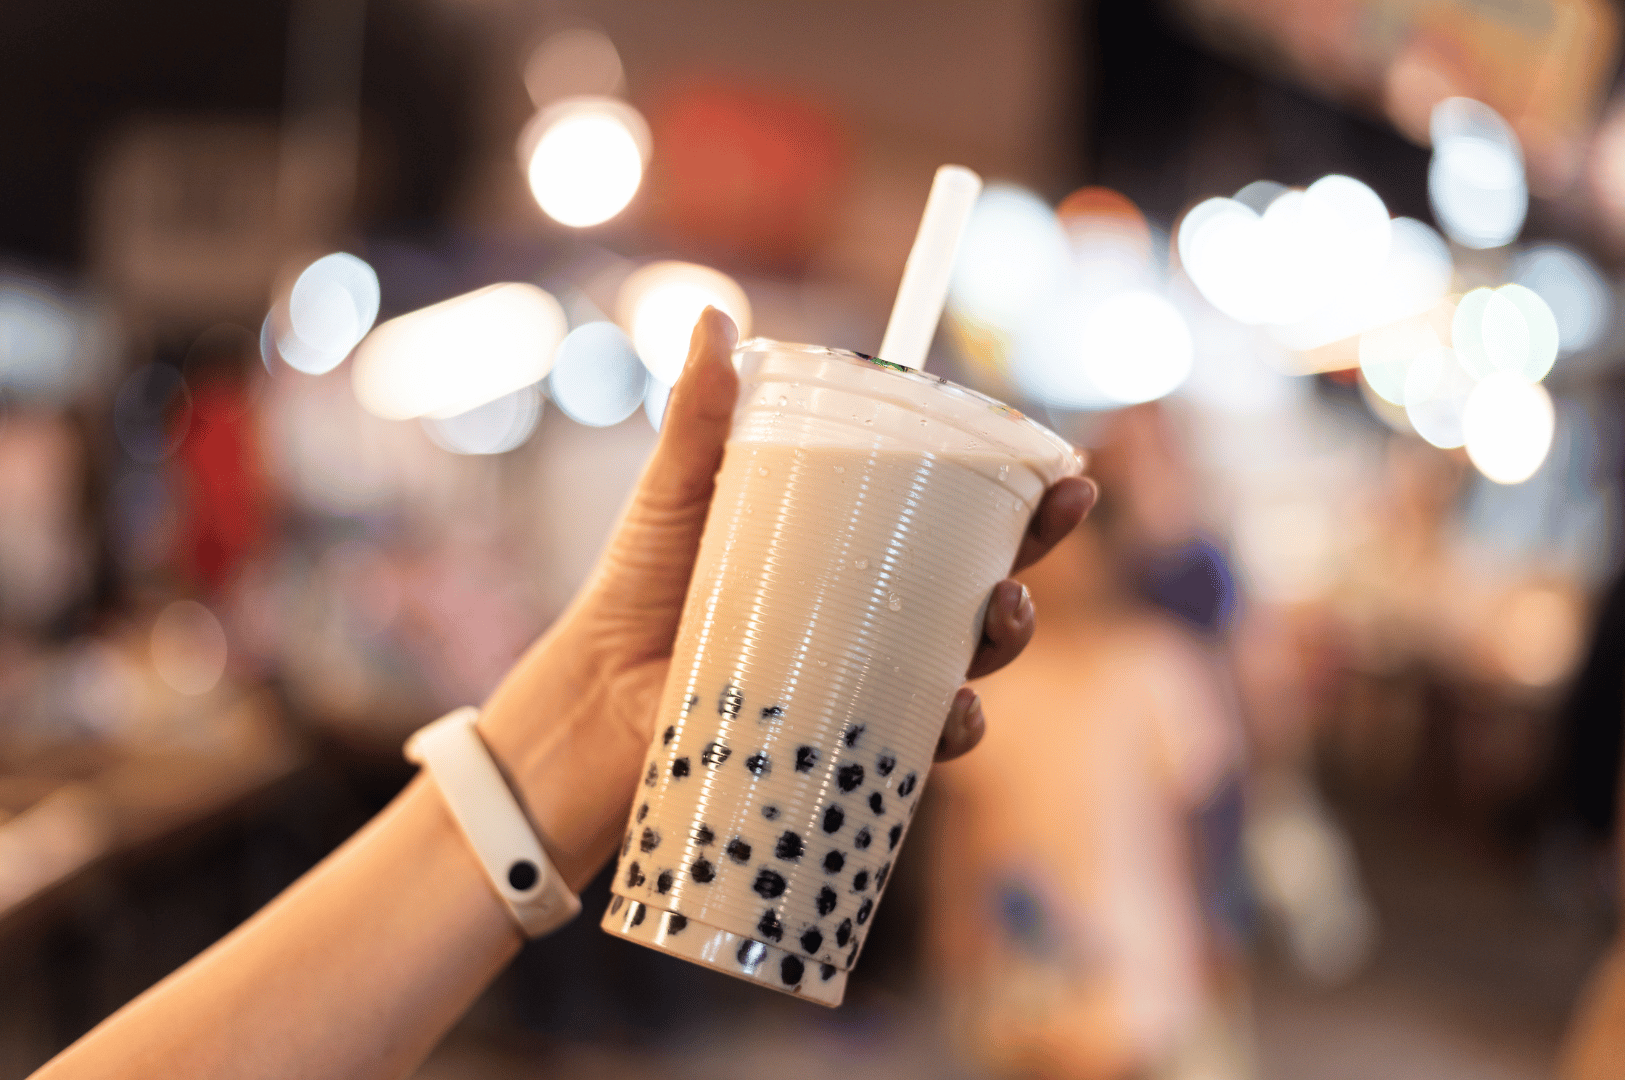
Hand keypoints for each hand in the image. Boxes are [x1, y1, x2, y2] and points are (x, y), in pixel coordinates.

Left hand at [479, 308, 1095, 890]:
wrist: (595, 693)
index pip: (951, 511)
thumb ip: (700, 414)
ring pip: (967, 660)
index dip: (1016, 491)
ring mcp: (864, 677)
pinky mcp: (843, 737)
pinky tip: (954, 711)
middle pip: (980, 581)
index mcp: (850, 544)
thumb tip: (713, 315)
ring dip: (1007, 637)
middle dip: (1036, 552)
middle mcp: (872, 612)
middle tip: (1054, 517)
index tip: (1060, 462)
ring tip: (1002, 611)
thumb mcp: (677, 490)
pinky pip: (917, 739)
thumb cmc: (641, 583)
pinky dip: (949, 729)